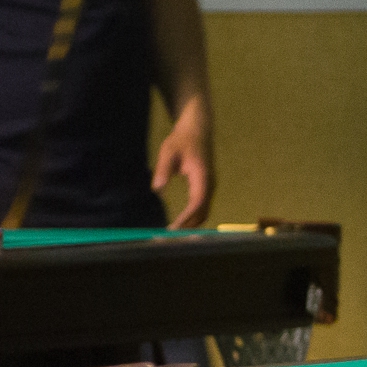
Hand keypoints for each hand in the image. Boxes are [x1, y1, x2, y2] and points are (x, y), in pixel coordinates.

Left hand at [152, 100, 213, 226]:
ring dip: (192, 223)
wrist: (197, 129)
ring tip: (176, 232)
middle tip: (171, 237)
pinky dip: (194, 216)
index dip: (187, 217)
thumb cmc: (182, 139)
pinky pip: (203, 206)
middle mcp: (209, 183)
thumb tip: (157, 189)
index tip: (174, 228)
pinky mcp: (206, 186)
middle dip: (189, 226)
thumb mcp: (168, 151)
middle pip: (204, 211)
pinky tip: (182, 221)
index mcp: (202, 176)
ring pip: (205, 210)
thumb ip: (163, 170)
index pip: (197, 202)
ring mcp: (210, 185)